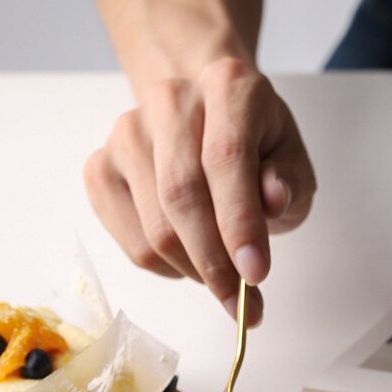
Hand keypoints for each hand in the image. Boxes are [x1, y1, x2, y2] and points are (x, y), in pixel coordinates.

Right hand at [84, 57, 315, 322]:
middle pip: (182, 197)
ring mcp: (126, 133)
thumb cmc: (256, 148)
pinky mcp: (100, 168)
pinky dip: (167, 269)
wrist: (208, 122)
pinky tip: (191, 261)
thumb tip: (273, 199)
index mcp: (227, 87)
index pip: (226, 158)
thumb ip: (289, 181)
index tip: (256, 275)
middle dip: (216, 264)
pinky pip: (132, 242)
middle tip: (243, 303)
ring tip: (224, 279)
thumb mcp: (291, 162)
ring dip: (195, 272)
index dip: (240, 223)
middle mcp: (169, 100)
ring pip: (156, 229)